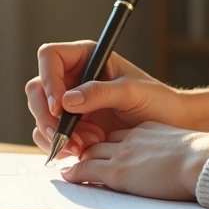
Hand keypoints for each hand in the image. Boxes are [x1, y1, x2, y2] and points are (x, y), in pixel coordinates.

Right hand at [27, 41, 184, 157]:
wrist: (170, 126)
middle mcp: (72, 79)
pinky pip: (51, 136)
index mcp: (86, 58)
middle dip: (45, 116)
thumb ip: (99, 93)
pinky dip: (60, 146)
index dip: (48, 79)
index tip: (58, 106)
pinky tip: (82, 151)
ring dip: (54, 134)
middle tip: (62, 135)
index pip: (50, 58)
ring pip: (41, 116)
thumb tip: (66, 101)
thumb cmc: (157, 100)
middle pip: (38, 90)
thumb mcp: (132, 92)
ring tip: (82, 146)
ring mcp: (70, 104)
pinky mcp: (72, 127)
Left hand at [59, 122, 208, 200]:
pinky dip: (75, 172)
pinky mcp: (118, 171)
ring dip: (78, 159)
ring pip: (91, 153)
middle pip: (102, 141)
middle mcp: (132, 138)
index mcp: (149, 130)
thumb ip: (176, 152)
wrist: (204, 161)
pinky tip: (67, 175)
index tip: (105, 149)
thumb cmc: (204, 159)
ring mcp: (123, 154)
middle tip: (77, 154)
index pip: (121, 135)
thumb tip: (186, 166)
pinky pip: (87, 170)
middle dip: (89, 148)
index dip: (110, 142)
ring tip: (68, 166)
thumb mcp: (187, 148)